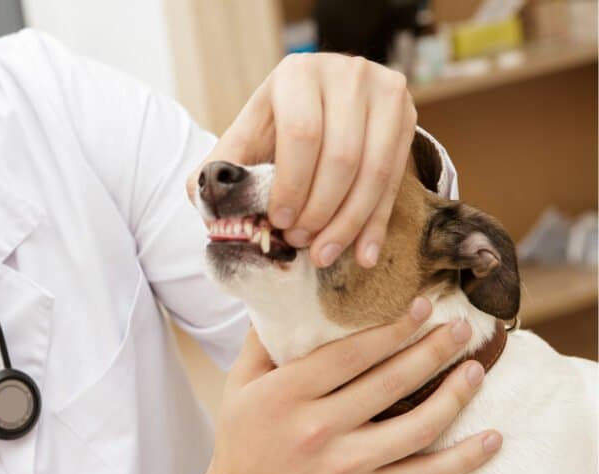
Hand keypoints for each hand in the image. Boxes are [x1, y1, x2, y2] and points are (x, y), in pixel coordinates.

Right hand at [177, 298, 501, 473]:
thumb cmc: (243, 439)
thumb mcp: (240, 383)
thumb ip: (264, 341)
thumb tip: (289, 293)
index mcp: (287, 394)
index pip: (350, 355)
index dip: (391, 329)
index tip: (422, 306)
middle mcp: (317, 428)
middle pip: (390, 383)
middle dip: (432, 350)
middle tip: (460, 327)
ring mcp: (345, 464)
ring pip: (415, 427)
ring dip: (454, 396)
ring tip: (475, 369)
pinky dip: (463, 459)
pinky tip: (492, 438)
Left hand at [188, 53, 416, 268]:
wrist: (320, 104)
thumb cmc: (273, 130)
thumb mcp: (242, 140)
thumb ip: (220, 170)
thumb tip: (210, 205)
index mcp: (297, 74)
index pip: (302, 134)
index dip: (292, 185)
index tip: (280, 222)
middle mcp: (347, 73)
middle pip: (343, 156)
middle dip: (320, 210)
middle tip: (300, 241)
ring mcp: (384, 91)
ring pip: (374, 171)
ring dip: (348, 223)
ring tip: (323, 254)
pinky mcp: (407, 115)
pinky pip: (396, 179)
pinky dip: (376, 224)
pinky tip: (362, 256)